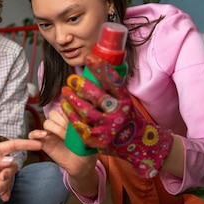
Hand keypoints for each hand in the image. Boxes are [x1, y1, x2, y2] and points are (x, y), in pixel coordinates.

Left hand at [0, 138, 41, 203]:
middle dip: (9, 174)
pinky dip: (6, 193)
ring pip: (10, 178)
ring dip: (4, 186)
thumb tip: (10, 161)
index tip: (39, 144)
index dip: (26, 144)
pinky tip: (3, 197)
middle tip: (0, 179)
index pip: (13, 145)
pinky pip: (7, 188)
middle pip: (13, 166)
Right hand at [30, 111, 99, 196]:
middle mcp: (60, 125)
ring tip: (63, 137)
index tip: (75, 125)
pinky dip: (36, 134)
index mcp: (70, 121)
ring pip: (46, 122)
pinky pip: (33, 135)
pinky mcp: (44, 143)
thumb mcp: (89, 139)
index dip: (69, 116)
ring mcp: (51, 133)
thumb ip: (84, 130)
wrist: (81, 167)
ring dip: (54, 128)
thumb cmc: (87, 152)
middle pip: (54, 114)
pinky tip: (45, 137)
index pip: (65, 110)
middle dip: (61, 122)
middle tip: (69, 133)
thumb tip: (81, 123)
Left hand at [62, 54, 173, 177]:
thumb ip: (112, 90)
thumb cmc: (128, 118)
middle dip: (82, 85)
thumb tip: (96, 67)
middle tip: (72, 78)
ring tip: (65, 90)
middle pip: (98, 97)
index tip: (89, 57)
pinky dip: (71, 115)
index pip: (113, 82)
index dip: (101, 69)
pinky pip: (80, 127)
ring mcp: (108, 129)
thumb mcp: (125, 102)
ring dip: (73, 99)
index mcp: (126, 102)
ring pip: (85, 111)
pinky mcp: (99, 141)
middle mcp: (118, 115)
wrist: (139, 146)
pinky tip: (65, 106)